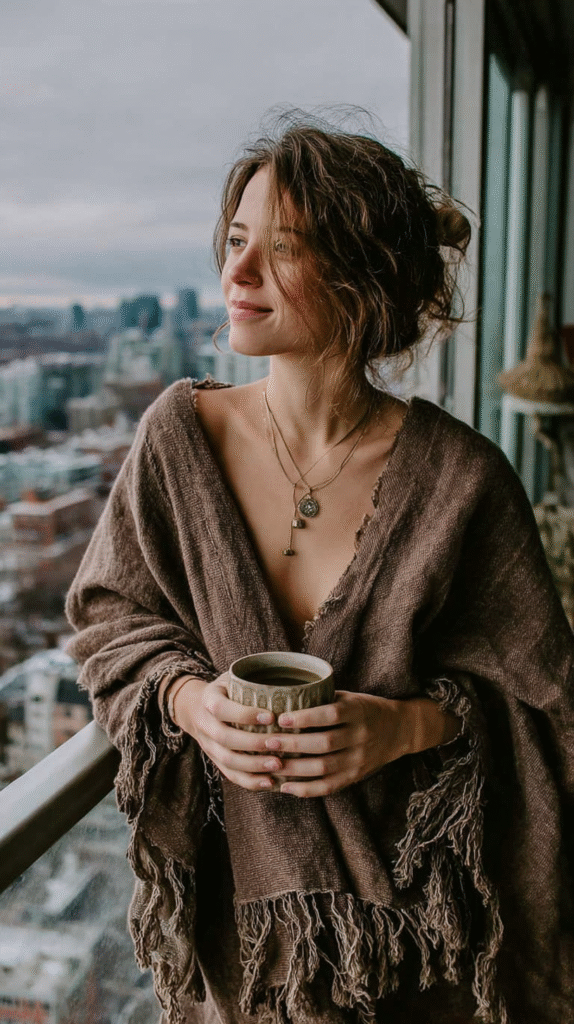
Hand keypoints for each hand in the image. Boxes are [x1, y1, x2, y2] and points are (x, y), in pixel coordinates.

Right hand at [171, 672, 284, 791]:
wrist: (195, 708)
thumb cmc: (226, 690)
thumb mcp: (232, 678)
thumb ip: (253, 680)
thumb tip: (294, 683)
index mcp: (208, 700)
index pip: (221, 708)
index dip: (244, 714)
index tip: (271, 716)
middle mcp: (205, 724)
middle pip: (225, 738)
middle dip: (253, 743)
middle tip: (278, 743)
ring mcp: (209, 746)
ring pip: (228, 761)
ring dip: (254, 765)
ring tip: (278, 764)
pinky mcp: (216, 761)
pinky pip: (231, 775)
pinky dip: (251, 781)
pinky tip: (271, 782)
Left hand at [261, 691, 460, 797]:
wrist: (399, 730)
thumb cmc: (365, 709)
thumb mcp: (349, 697)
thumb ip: (322, 699)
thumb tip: (282, 697)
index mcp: (357, 712)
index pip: (330, 715)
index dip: (306, 718)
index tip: (282, 718)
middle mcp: (360, 736)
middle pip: (324, 744)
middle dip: (293, 745)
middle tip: (267, 742)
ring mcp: (359, 759)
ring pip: (323, 768)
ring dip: (294, 769)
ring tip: (270, 765)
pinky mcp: (355, 776)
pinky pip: (329, 787)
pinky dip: (306, 790)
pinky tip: (286, 787)